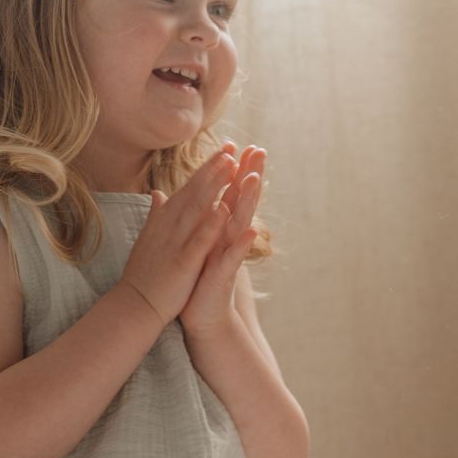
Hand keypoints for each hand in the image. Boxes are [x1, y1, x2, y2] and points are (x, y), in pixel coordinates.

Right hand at [117, 147, 240, 327]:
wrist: (135, 304)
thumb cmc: (146, 272)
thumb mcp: (151, 237)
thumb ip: (157, 213)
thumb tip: (158, 193)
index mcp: (165, 220)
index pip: (189, 189)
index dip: (207, 168)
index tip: (224, 150)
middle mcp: (169, 225)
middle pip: (194, 191)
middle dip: (213, 168)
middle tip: (231, 147)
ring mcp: (176, 242)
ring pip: (197, 208)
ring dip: (214, 185)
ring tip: (231, 166)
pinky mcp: (182, 261)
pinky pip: (198, 240)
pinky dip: (210, 225)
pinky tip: (224, 210)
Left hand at [178, 141, 265, 338]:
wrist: (201, 314)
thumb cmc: (198, 279)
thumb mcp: (198, 243)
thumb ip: (201, 220)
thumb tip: (205, 200)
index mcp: (218, 228)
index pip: (230, 193)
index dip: (236, 170)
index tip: (241, 144)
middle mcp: (228, 237)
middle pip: (242, 201)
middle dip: (251, 175)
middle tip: (260, 150)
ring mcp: (229, 254)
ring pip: (241, 222)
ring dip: (250, 201)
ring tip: (256, 179)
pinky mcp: (225, 274)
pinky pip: (235, 257)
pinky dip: (243, 245)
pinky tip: (252, 230)